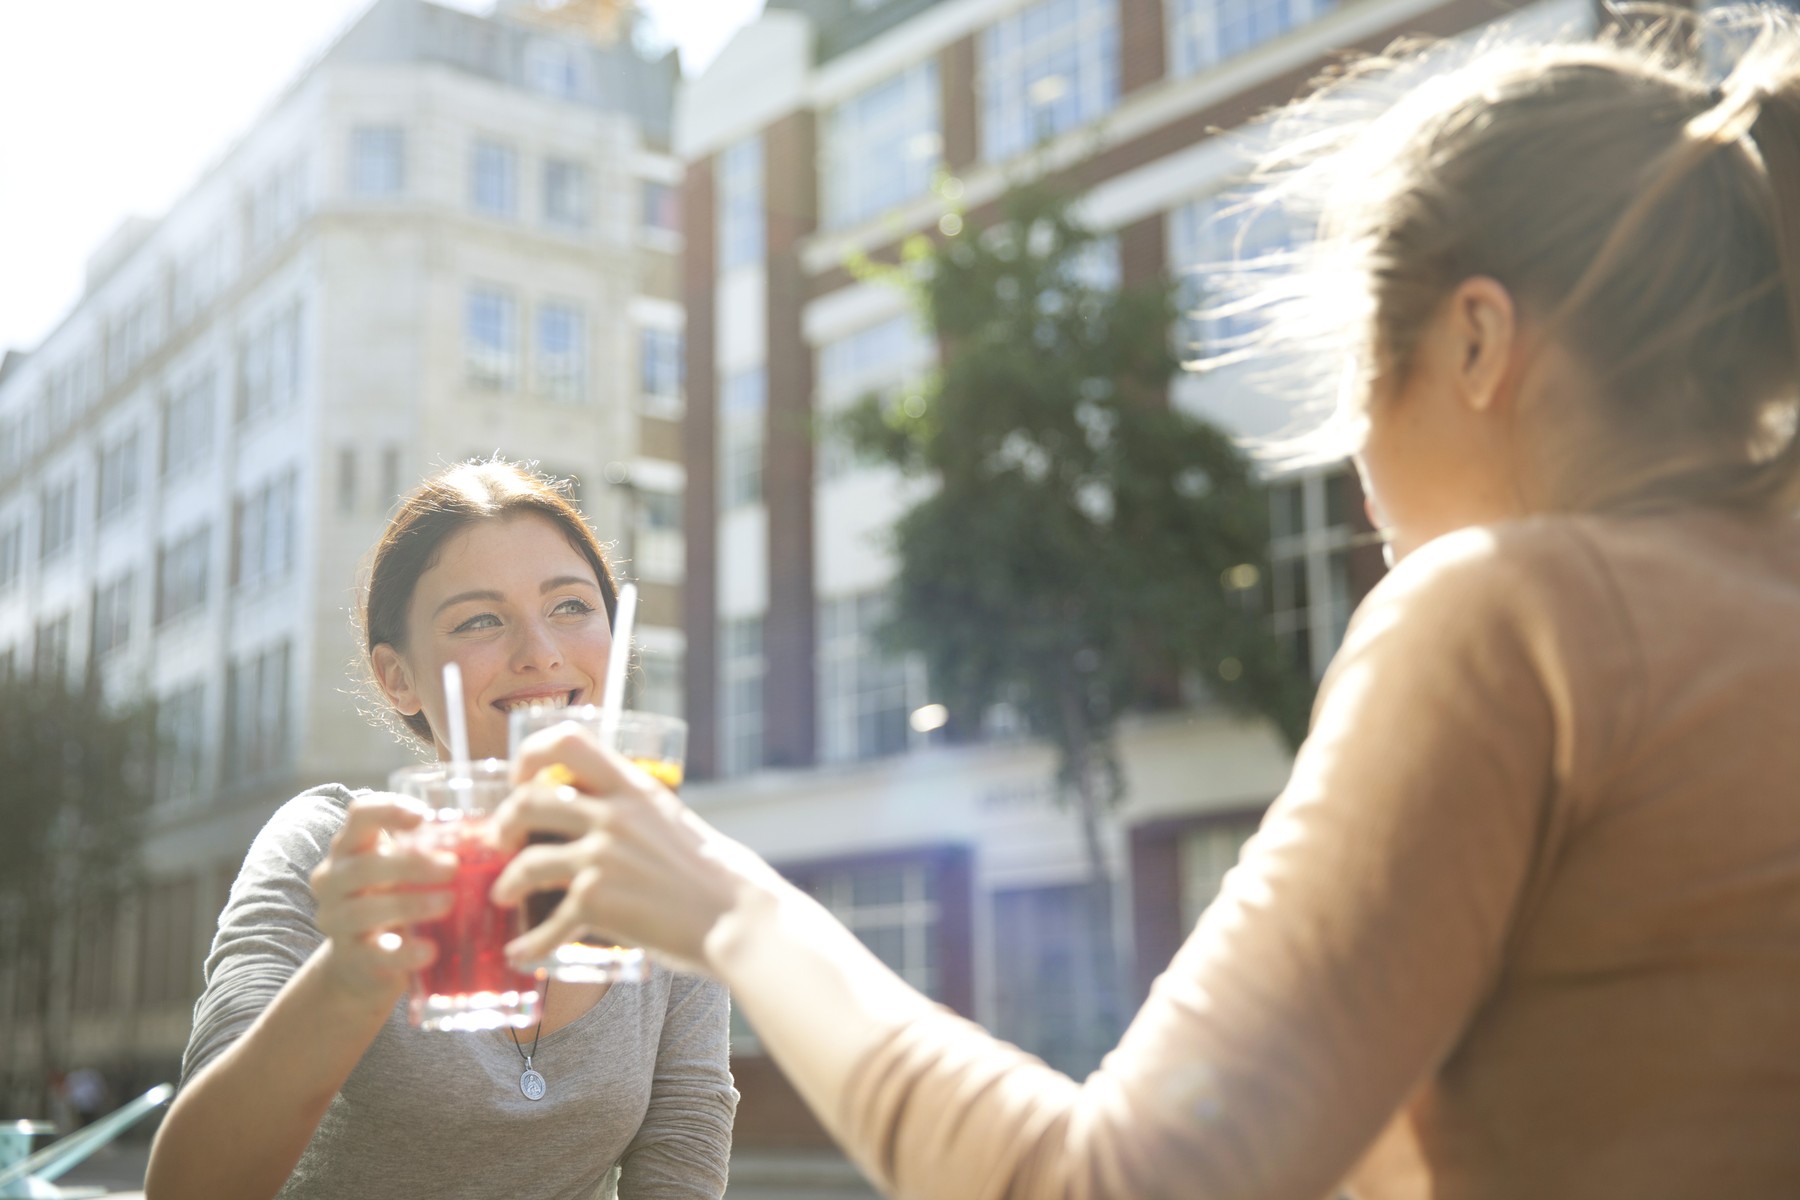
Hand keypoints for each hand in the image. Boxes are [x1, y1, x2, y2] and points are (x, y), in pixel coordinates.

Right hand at [308, 796, 457, 1006]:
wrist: (363, 962)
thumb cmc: (394, 899)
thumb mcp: (405, 871)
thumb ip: (434, 850)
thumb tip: (501, 835)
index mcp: (351, 847)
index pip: (359, 814)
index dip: (388, 809)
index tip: (425, 815)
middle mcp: (333, 879)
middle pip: (363, 865)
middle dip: (411, 865)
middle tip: (453, 867)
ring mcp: (336, 920)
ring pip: (365, 910)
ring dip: (410, 904)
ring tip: (448, 903)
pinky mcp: (350, 957)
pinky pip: (375, 953)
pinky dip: (405, 952)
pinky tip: (431, 950)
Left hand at [490, 725, 758, 974]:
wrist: (737, 918)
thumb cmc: (715, 874)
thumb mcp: (673, 820)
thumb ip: (634, 811)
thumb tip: (603, 813)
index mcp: (634, 788)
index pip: (567, 740)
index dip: (530, 754)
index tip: (520, 778)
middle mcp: (614, 815)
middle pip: (529, 800)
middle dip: (503, 822)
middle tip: (501, 840)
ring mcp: (603, 857)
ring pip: (527, 862)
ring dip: (506, 883)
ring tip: (503, 896)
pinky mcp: (598, 902)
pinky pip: (547, 923)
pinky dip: (531, 943)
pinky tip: (523, 953)